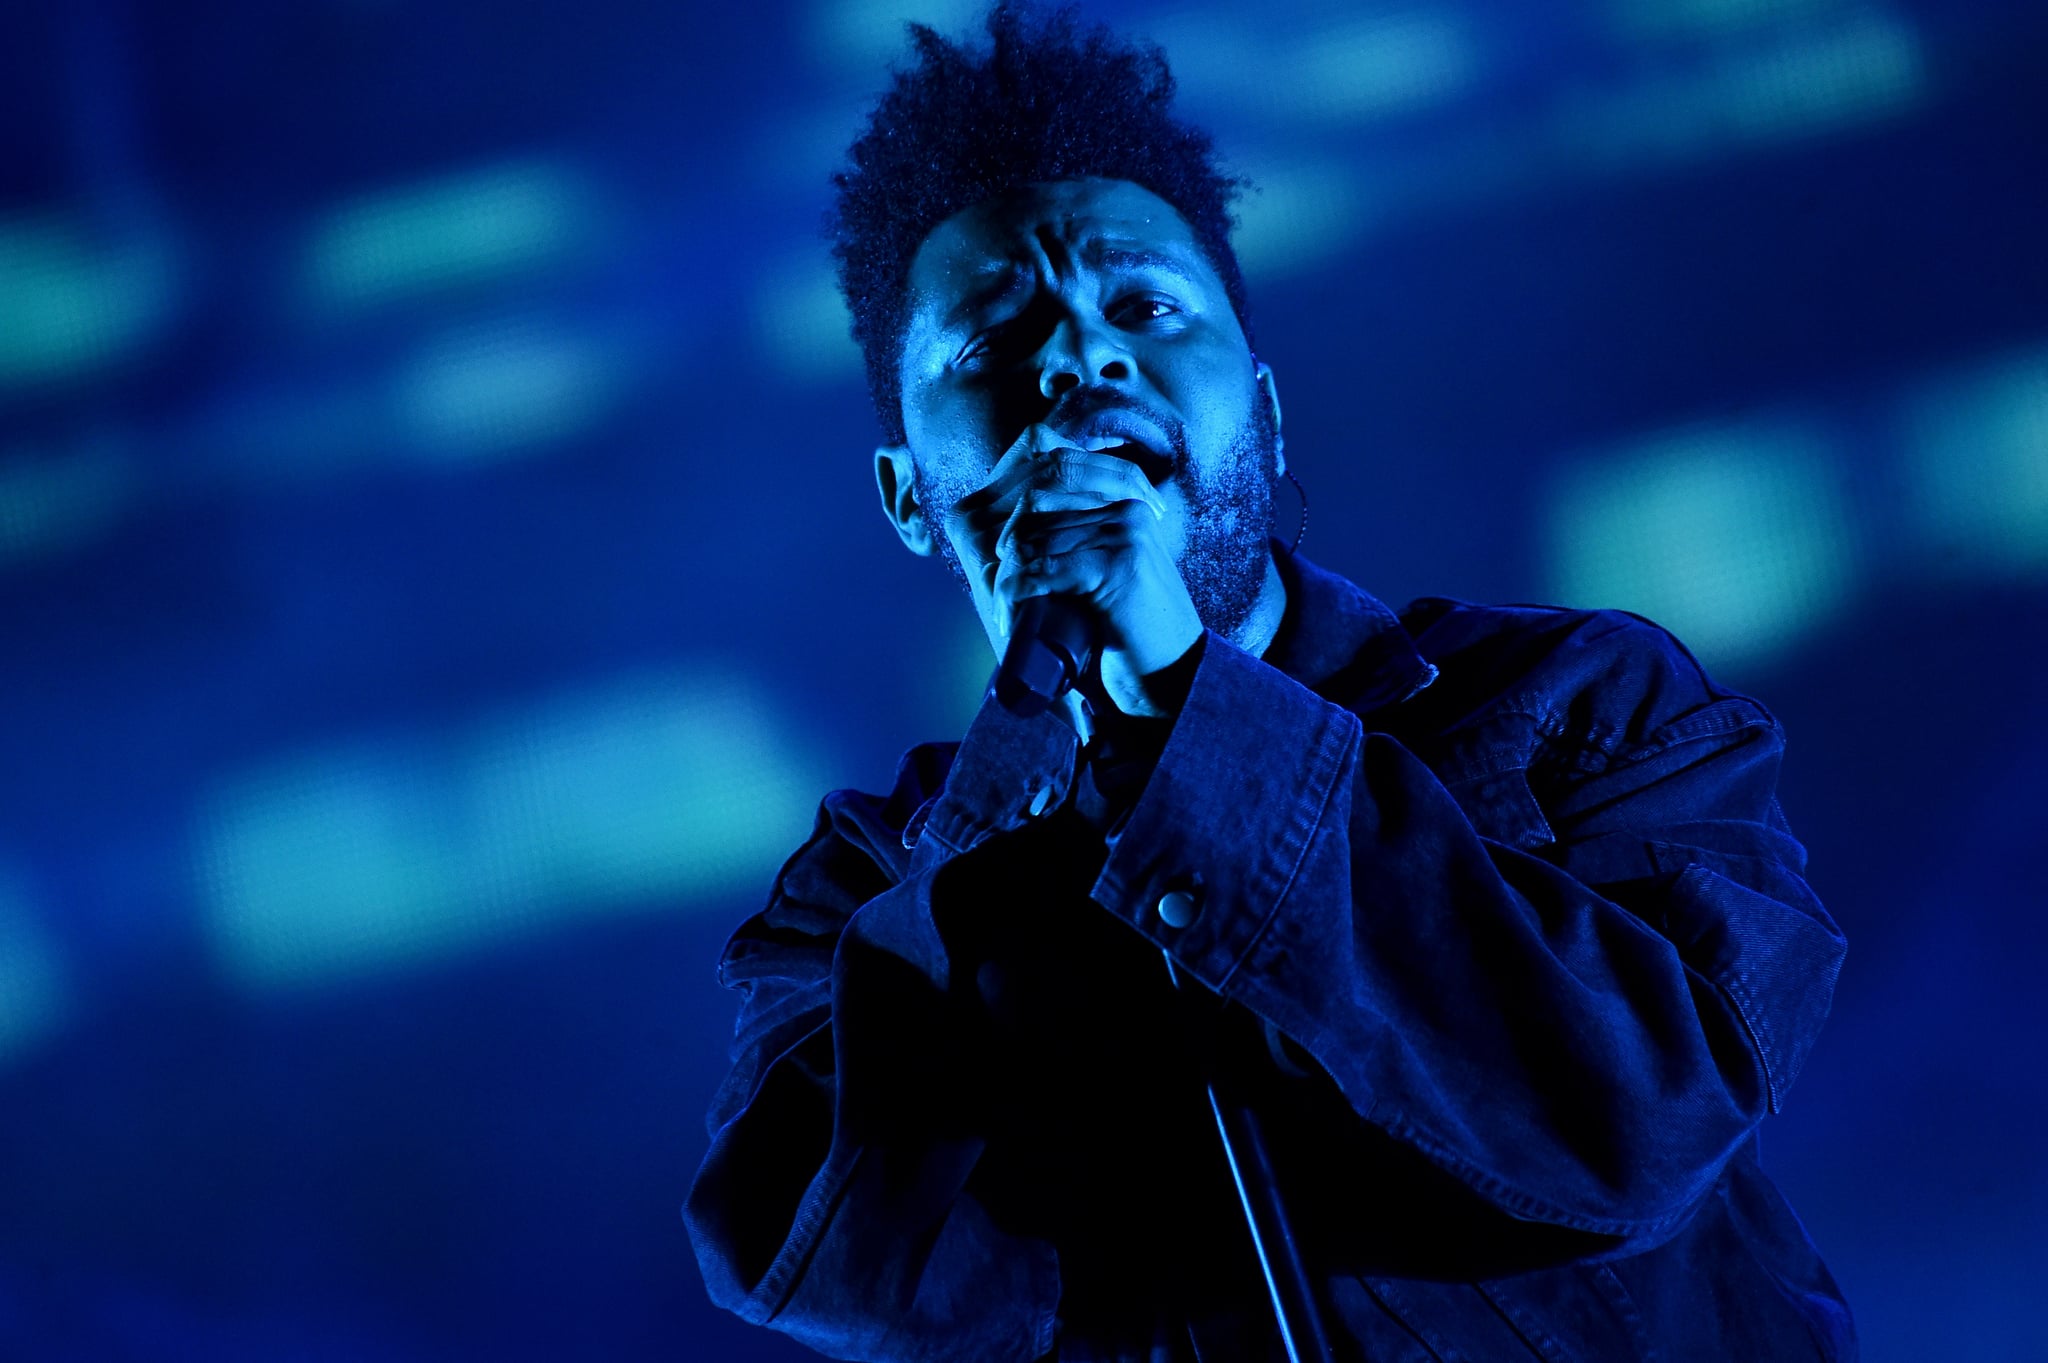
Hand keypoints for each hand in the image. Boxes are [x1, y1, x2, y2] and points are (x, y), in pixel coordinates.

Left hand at [945, 424, 1203, 717]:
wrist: (1169, 683)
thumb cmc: (1125, 638)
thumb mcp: (1095, 577)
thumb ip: (1070, 541)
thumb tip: (1005, 527)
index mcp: (1124, 499)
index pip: (1047, 471)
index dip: (1014, 516)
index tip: (1002, 562)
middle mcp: (1126, 506)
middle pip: (1032, 502)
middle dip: (1006, 548)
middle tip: (1000, 591)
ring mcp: (1124, 531)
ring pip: (1029, 537)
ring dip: (1005, 579)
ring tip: (1007, 613)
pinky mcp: (1117, 564)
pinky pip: (1039, 570)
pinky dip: (1014, 597)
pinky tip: (1012, 621)